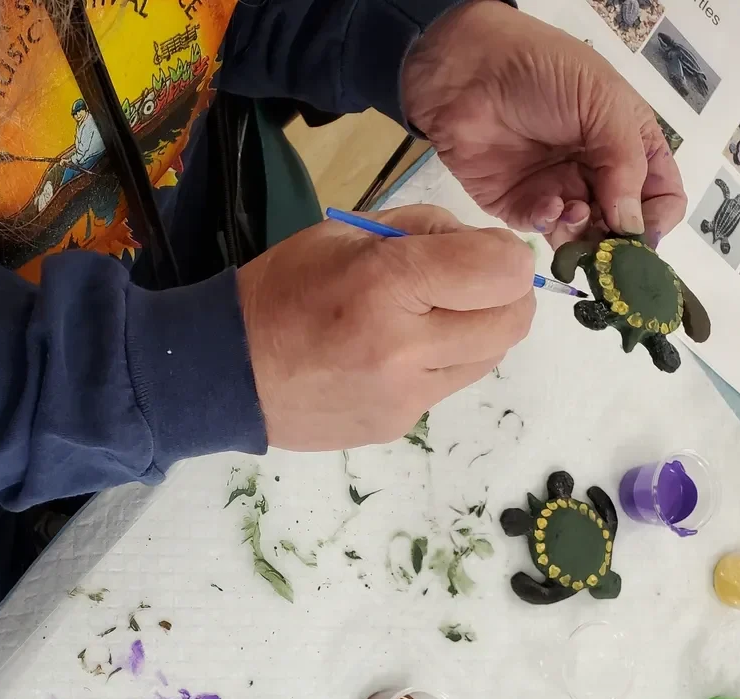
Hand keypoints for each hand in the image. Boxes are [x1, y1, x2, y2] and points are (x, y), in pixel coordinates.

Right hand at [238, 205, 535, 450]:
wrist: (227, 372)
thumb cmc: (283, 290)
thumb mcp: (345, 234)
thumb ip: (422, 232)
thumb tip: (482, 248)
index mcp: (389, 283)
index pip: (502, 270)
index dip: (505, 255)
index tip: (480, 253)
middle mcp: (406, 346)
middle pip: (512, 320)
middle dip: (503, 295)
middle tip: (468, 285)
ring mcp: (406, 396)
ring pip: (490, 357)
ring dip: (477, 331)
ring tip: (428, 319)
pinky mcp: (400, 425)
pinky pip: (449, 385)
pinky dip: (440, 362)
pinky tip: (395, 354)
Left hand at [402, 0, 686, 247]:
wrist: (472, 70)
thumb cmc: (545, 72)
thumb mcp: (602, 104)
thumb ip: (626, 163)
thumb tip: (633, 225)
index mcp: (628, 143)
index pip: (660, 194)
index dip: (657, 217)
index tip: (644, 233)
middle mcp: (596, 171)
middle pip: (620, 223)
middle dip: (616, 236)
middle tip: (607, 239)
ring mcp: (556, 189)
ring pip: (582, 233)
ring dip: (583, 233)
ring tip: (575, 212)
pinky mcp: (517, 203)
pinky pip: (541, 228)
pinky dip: (550, 223)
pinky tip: (549, 206)